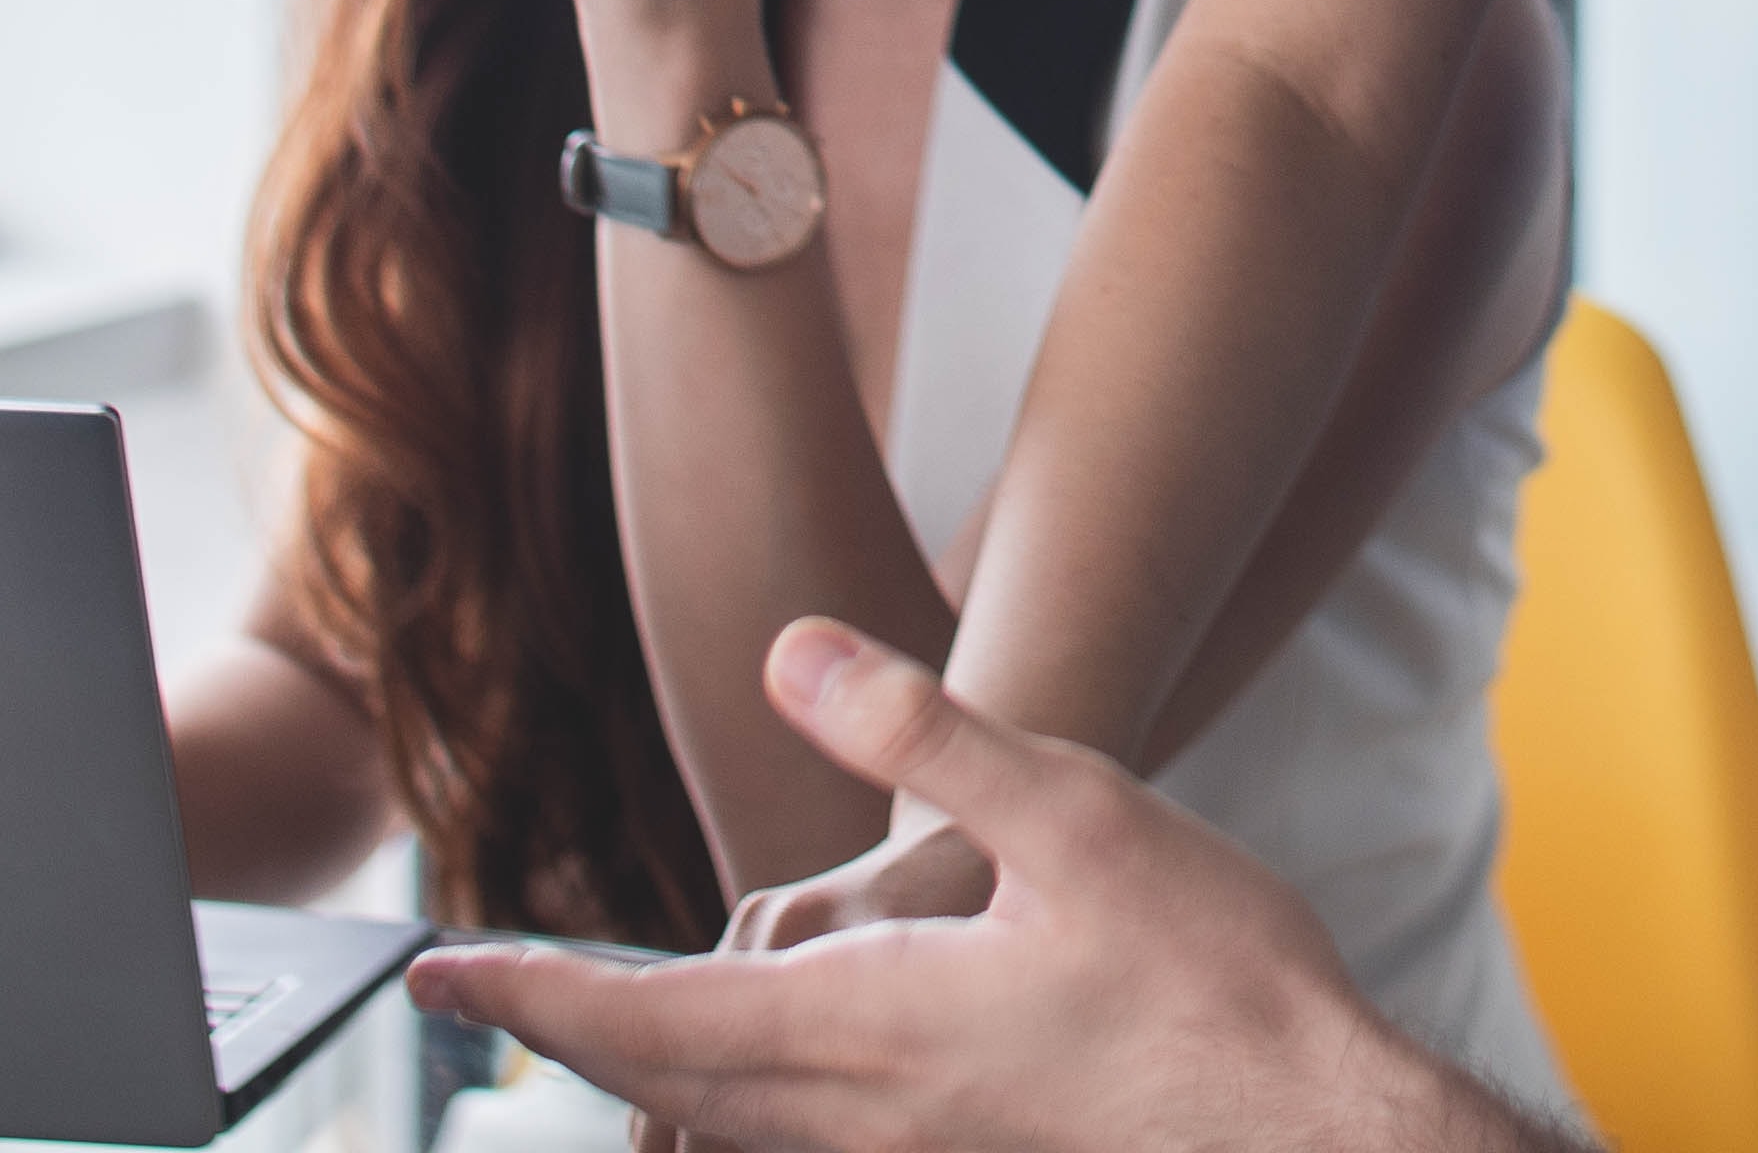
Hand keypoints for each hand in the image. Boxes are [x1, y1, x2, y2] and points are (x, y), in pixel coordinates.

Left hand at [409, 621, 1507, 1152]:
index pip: (650, 1014)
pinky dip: (737, 1111)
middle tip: (485, 992)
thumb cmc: (1211, 976)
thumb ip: (924, 734)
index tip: (441, 967)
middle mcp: (866, 1113)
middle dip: (566, 1038)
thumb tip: (791, 654)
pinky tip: (769, 1075)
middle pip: (666, 1088)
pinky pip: (803, 1151)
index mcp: (871, 1025)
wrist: (1316, 1134)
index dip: (535, 990)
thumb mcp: (1074, 813)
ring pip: (730, 1133)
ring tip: (604, 1027)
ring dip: (649, 1079)